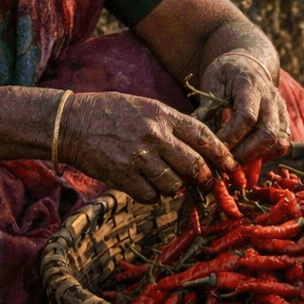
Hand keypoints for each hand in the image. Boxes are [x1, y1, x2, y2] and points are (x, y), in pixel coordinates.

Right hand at [59, 92, 233, 204]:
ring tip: (167, 183)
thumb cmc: (111, 113)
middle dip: (205, 179)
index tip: (231, 166)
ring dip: (175, 188)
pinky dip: (152, 196)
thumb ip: (172, 124)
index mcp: (163, 115)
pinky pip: (150, 196)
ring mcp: (138, 157)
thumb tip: (199, 146)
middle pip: (194, 165)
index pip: (204, 136)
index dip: (222, 154)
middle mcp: (154, 135)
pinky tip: (145, 187)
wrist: (72, 123)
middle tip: (206, 184)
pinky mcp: (122, 176)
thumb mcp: (146, 107)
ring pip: (174, 184)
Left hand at [200, 52, 290, 163]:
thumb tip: (197, 136)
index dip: (231, 136)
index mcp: (251, 86)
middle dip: (245, 153)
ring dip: (257, 157)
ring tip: (236, 162)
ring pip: (279, 142)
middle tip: (226, 163)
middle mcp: (271, 99)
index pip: (247, 117)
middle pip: (267, 134)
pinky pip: (282, 145)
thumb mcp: (212, 84)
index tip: (215, 147)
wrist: (246, 64)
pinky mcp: (284, 121)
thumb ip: (207, 108)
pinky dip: (267, 156)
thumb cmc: (225, 74)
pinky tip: (248, 158)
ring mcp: (280, 111)